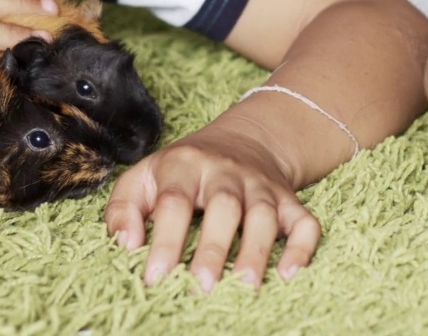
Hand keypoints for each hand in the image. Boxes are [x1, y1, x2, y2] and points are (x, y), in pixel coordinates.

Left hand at [104, 125, 320, 292]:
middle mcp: (226, 172)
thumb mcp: (144, 176)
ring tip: (246, 285)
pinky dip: (302, 247)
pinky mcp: (288, 200)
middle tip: (202, 286)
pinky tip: (289, 274)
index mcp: (185, 166)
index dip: (166, 240)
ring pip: (264, 214)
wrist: (243, 140)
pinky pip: (304, 221)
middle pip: (223, 206)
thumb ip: (123, 208)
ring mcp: (261, 186)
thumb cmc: (183, 171)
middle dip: (213, 247)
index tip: (156, 277)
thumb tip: (126, 245)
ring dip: (257, 250)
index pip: (175, 201)